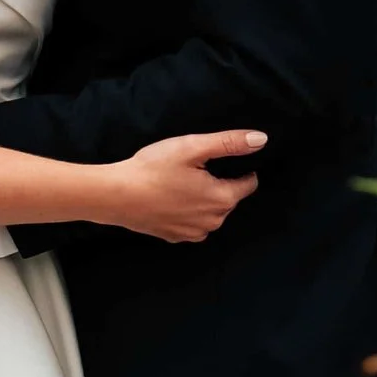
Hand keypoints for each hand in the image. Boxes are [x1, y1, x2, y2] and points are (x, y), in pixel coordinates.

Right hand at [99, 130, 264, 243]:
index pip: (248, 184)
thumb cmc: (153, 169)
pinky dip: (187, 212)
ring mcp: (193, 233)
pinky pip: (192, 223)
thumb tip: (261, 140)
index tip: (224, 161)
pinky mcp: (175, 237)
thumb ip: (229, 143)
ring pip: (210, 213)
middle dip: (219, 184)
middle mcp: (213, 221)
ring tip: (181, 183)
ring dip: (203, 200)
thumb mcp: (192, 147)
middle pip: (228, 199)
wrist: (116, 195)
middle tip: (194, 168)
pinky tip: (170, 198)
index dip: (241, 169)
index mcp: (221, 199)